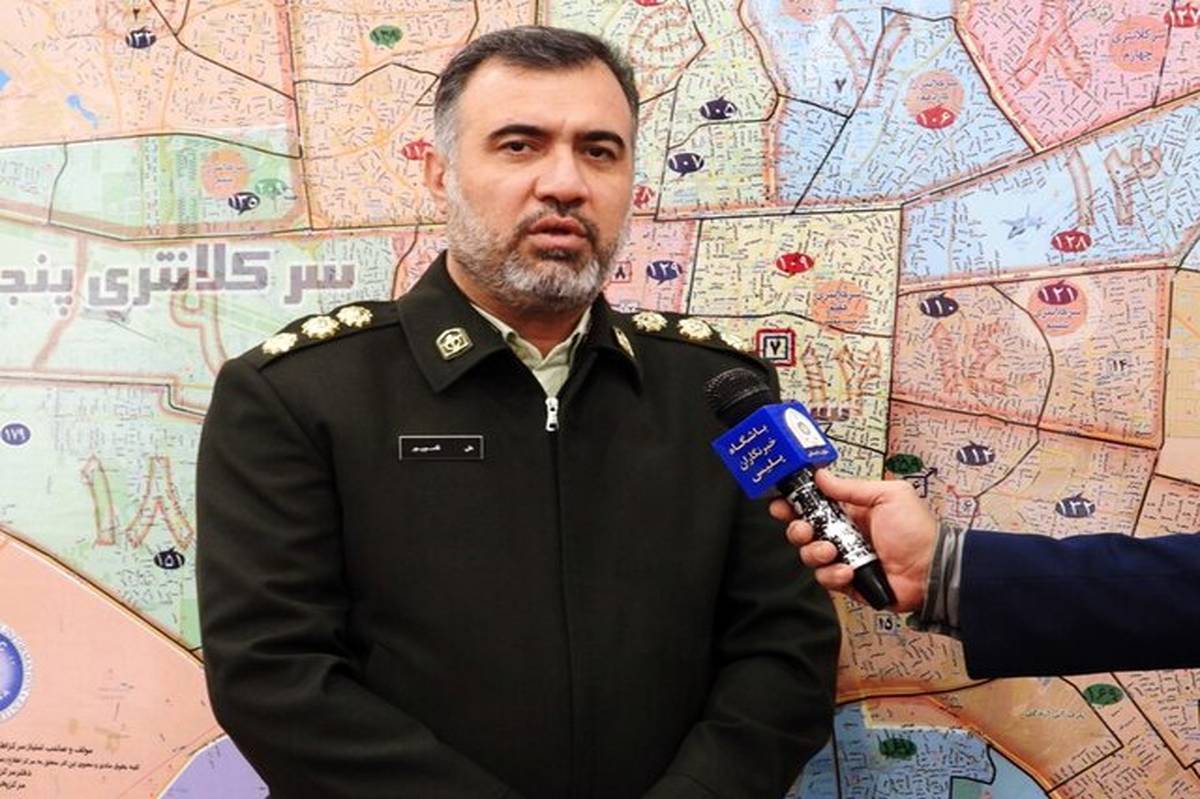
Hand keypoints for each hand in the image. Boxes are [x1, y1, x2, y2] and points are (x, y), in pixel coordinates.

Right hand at [769, 470, 936, 611]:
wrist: (931, 569)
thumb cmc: (915, 530)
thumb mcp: (887, 496)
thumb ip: (852, 488)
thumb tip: (821, 475)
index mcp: (850, 511)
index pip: (813, 505)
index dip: (794, 504)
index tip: (781, 503)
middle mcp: (842, 534)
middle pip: (803, 531)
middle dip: (797, 529)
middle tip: (806, 529)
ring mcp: (844, 559)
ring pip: (809, 555)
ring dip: (815, 552)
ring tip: (833, 551)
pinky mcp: (847, 583)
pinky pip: (825, 578)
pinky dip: (833, 575)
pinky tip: (849, 571)